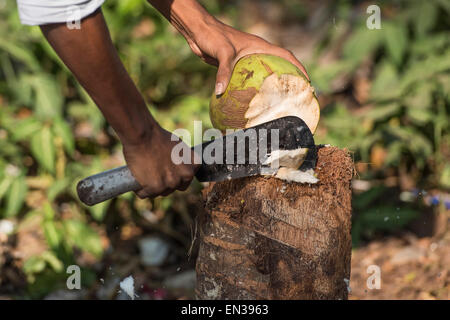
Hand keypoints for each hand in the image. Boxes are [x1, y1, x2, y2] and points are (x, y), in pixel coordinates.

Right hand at [122, 125, 198, 197]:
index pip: (187, 179)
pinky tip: (137, 182)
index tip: (168, 171)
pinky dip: (140, 190)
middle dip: (165, 183)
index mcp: (192, 166)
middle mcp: (184, 176)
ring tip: (144, 177)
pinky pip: (145, 194)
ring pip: (160, 193)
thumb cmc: (158, 137)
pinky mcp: (154, 188)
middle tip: (154, 174)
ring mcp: (170, 183)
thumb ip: (182, 159)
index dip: (177, 176)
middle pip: (174, 187)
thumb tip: (179, 167)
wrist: (143, 135)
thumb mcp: (179, 146)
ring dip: (153, 188)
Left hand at [185, 20, 309, 94]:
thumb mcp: (222, 53)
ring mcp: (246, 59)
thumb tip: (220, 92)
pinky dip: (253, 89)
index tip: (307, 81)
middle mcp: (255, 53)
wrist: (198, 31)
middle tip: (295, 95)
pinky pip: (248, 79)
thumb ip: (224, 71)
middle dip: (288, 78)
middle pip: (278, 65)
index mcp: (259, 47)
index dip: (298, 67)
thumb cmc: (213, 36)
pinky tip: (250, 102)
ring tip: (277, 102)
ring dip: (271, 84)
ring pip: (263, 73)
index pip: (285, 55)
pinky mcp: (235, 66)